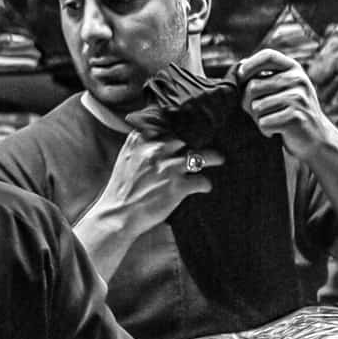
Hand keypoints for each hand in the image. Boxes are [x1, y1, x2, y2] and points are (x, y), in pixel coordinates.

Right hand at [91, 132, 222, 233]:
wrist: (118, 215)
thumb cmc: (122, 189)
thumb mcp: (127, 158)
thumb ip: (141, 144)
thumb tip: (159, 135)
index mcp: (141, 140)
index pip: (168, 123)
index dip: (182, 124)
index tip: (190, 126)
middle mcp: (156, 150)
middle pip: (187, 137)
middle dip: (198, 140)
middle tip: (206, 142)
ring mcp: (169, 167)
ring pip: (201, 156)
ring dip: (213, 157)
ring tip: (219, 159)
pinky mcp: (178, 187)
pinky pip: (202, 181)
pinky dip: (205, 184)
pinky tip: (205, 187)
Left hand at [238, 48, 333, 161]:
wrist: (317, 139)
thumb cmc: (292, 112)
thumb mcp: (284, 89)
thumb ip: (265, 79)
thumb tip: (237, 72)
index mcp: (293, 68)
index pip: (268, 55)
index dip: (249, 64)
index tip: (240, 76)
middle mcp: (298, 79)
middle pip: (253, 86)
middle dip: (249, 104)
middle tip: (261, 113)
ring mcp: (298, 98)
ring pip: (256, 107)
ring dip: (258, 119)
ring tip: (273, 121)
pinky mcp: (296, 116)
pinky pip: (264, 122)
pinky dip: (266, 130)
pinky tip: (277, 131)